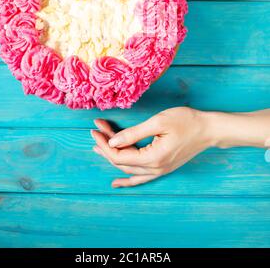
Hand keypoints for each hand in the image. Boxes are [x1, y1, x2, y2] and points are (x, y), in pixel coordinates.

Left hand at [91, 107, 269, 186]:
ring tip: (98, 147)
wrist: (208, 129)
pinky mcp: (162, 168)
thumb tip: (112, 142)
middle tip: (95, 131)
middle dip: (105, 146)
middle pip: (121, 162)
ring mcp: (159, 171)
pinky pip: (140, 178)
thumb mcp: (158, 122)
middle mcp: (155, 169)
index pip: (120, 155)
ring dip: (112, 157)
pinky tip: (116, 183)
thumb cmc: (186, 121)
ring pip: (128, 169)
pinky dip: (127, 180)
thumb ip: (134, 133)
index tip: (95, 129)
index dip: (104, 143)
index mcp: (153, 157)